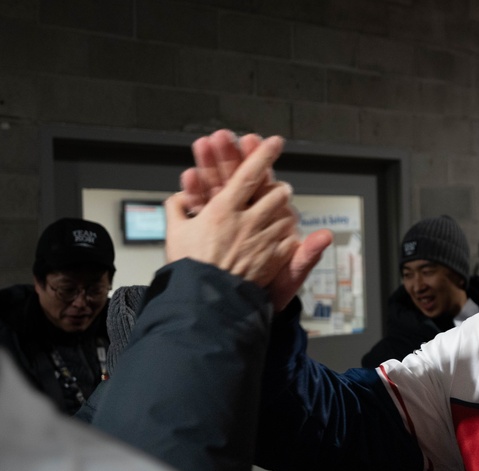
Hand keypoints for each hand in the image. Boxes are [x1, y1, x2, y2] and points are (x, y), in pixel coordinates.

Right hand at [165, 135, 300, 288]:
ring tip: (281, 204)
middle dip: (276, 186)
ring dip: (284, 207)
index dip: (261, 154)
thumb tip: (183, 196)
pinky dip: (287, 232)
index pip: (247, 174)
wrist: (204, 305)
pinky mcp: (273, 259)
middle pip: (274, 193)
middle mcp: (246, 223)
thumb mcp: (174, 235)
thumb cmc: (188, 270)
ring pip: (284, 214)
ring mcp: (263, 241)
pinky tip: (286, 230)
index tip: (273, 141)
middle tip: (275, 184)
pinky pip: (288, 239)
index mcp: (222, 211)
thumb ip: (178, 209)